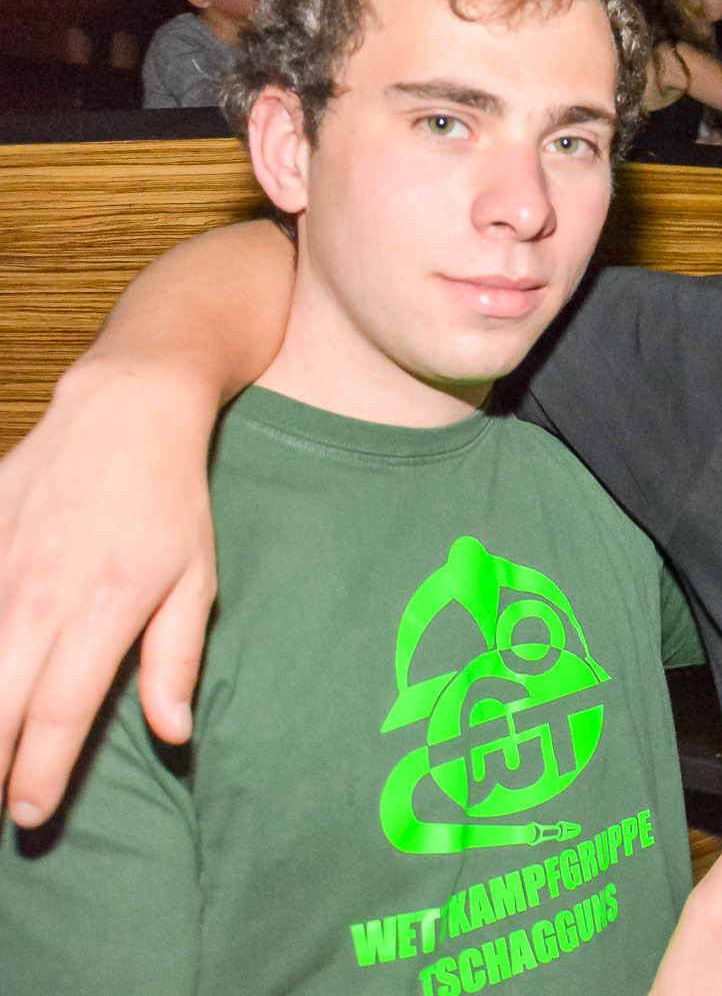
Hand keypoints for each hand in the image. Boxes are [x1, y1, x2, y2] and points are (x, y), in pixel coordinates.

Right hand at [0, 362, 217, 827]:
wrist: (125, 414)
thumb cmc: (171, 503)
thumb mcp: (196, 581)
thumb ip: (175, 661)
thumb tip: (173, 734)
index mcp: (103, 609)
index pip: (57, 713)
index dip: (38, 772)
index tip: (29, 815)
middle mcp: (39, 593)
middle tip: (0, 800)